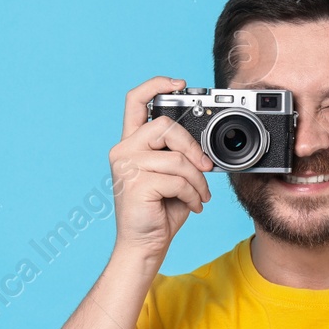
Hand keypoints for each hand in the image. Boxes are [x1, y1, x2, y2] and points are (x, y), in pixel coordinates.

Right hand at [109, 77, 212, 261]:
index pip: (135, 101)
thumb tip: (204, 148)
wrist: (145, 245)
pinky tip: (193, 205)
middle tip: (205, 167)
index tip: (181, 83)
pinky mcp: (135, 184)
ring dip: (198, 180)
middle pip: (164, 126)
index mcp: (131, 144)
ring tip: (200, 196)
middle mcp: (123, 151)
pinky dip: (193, 194)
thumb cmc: (159, 211)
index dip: (156, 85)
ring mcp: (126, 167)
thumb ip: (178, 154)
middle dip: (192, 147)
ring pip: (176, 158)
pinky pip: (177, 179)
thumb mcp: (173, 175)